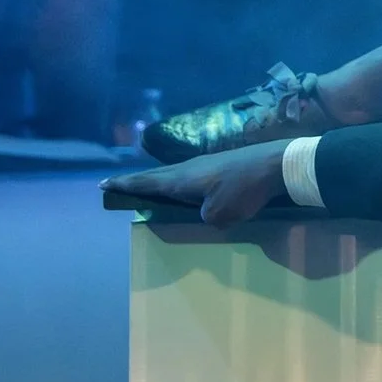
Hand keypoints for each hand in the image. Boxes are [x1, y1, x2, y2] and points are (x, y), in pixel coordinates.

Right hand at [102, 142, 291, 225]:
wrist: (277, 165)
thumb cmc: (244, 190)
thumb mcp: (220, 216)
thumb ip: (205, 217)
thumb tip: (207, 212)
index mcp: (182, 179)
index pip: (146, 183)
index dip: (125, 185)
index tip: (104, 184)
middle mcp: (189, 168)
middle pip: (156, 176)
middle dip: (137, 181)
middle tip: (118, 184)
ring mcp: (206, 164)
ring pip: (175, 174)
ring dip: (159, 180)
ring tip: (148, 187)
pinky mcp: (222, 164)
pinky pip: (192, 174)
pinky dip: (180, 181)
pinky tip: (186, 186)